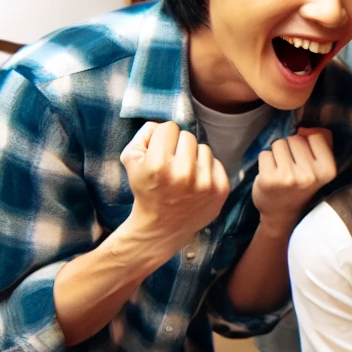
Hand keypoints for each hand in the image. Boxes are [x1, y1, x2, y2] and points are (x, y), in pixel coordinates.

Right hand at [120, 121, 229, 252]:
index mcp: (158, 165)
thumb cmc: (146, 189)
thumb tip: (161, 124)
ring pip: (203, 148)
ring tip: (183, 173)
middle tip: (171, 163)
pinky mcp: (221, 190)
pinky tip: (196, 182)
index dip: (162, 138)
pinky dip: (207, 168)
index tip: (159, 152)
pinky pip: (216, 162)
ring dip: (193, 157)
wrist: (162, 226)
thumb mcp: (131, 161)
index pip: (168, 127)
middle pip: (187, 136)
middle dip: (178, 146)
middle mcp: (183, 173)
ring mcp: (205, 183)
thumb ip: (143, 135)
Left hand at [252, 127, 335, 231]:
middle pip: (295, 138)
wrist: (282, 214)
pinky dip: (265, 161)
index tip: (306, 159)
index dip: (308, 144)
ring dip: (277, 154)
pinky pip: (264, 153)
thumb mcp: (319, 171)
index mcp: (327, 171)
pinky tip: (270, 175)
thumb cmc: (300, 187)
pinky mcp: (269, 179)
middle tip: (291, 167)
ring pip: (279, 144)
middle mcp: (310, 174)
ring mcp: (289, 177)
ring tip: (281, 170)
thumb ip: (320, 148)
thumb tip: (306, 128)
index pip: (315, 137)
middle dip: (291, 148)